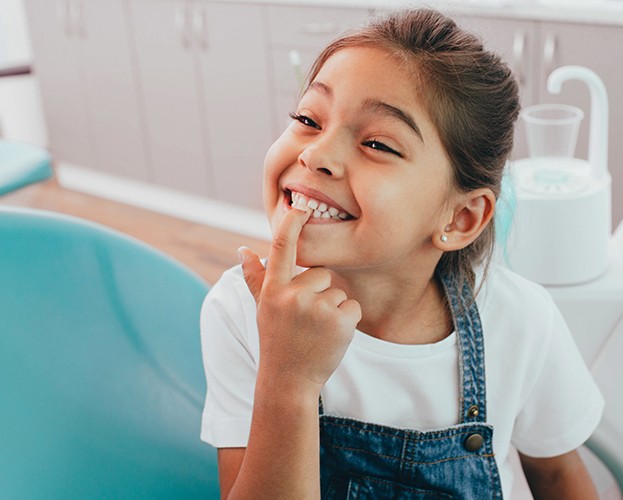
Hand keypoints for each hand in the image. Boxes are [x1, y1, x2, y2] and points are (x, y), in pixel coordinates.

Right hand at [239, 208, 361, 394]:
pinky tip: (331, 337)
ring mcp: (317, 309)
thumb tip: (243, 249)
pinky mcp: (340, 321)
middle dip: (319, 292)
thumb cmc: (276, 340)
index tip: (300, 206)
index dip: (292, 223)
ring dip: (333, 309)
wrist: (289, 381)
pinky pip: (353, 306)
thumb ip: (255, 278)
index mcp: (273, 289)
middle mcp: (293, 296)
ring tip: (316, 331)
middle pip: (321, 273)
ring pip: (338, 291)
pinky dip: (347, 321)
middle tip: (306, 319)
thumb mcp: (262, 308)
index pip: (281, 247)